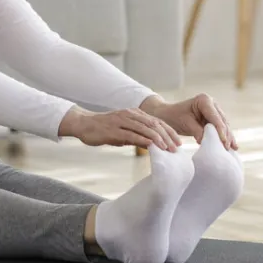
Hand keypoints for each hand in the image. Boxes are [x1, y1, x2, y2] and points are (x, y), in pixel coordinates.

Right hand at [58, 106, 181, 151]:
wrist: (84, 124)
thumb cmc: (104, 129)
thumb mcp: (124, 132)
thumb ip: (138, 136)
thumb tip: (152, 146)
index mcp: (135, 113)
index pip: (157, 122)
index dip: (169, 132)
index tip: (178, 142)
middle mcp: (130, 115)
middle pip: (154, 124)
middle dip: (167, 136)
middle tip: (176, 148)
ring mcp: (122, 121)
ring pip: (145, 129)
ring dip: (158, 139)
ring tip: (167, 149)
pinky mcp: (115, 130)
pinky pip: (132, 135)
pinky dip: (144, 141)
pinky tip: (152, 148)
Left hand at [140, 93, 236, 149]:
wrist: (168, 115)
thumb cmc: (174, 117)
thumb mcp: (185, 124)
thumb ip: (197, 131)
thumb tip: (206, 141)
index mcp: (204, 100)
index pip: (215, 117)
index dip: (220, 131)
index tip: (224, 142)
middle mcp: (212, 103)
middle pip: (222, 121)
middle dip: (226, 135)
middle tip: (228, 148)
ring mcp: (214, 110)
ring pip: (224, 125)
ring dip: (228, 137)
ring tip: (233, 148)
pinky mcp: (213, 118)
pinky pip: (220, 128)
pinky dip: (224, 137)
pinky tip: (232, 146)